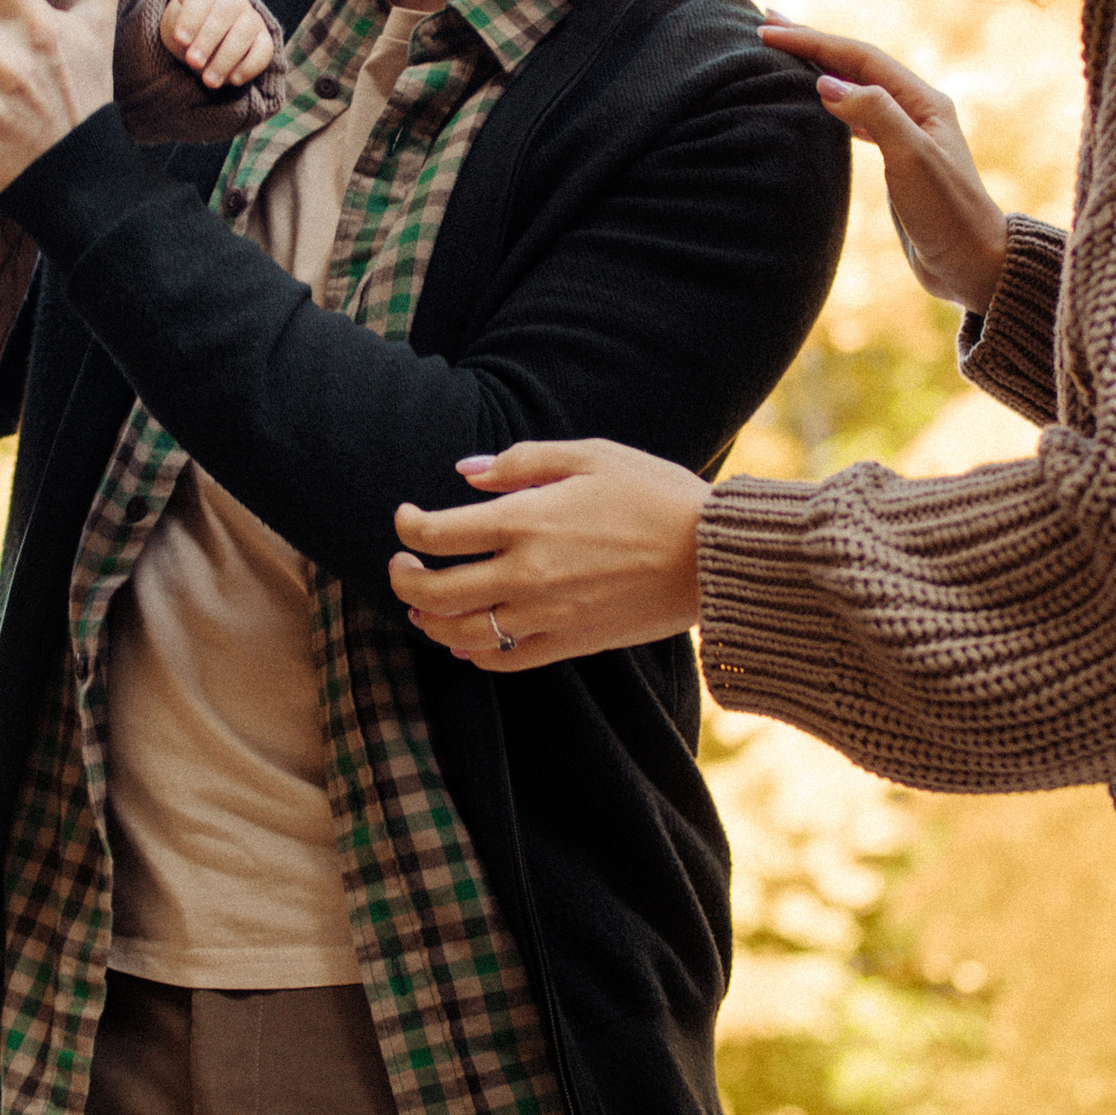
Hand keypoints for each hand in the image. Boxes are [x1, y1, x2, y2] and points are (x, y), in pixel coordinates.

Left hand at [161, 0, 277, 91]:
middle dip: (208, 40)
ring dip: (226, 58)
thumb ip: (179, 31)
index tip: (180, 40)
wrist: (206, 41)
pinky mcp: (264, 39)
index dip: (191, 18)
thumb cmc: (188, 30)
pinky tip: (233, 81)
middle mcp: (234, 0)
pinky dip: (250, 66)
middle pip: (225, 12)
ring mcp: (252, 18)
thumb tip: (187, 45)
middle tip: (193, 62)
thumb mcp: (175, 26)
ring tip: (209, 81)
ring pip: (245, 31)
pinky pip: (264, 50)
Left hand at [389, 438, 708, 670]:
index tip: (406, 519)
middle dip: (405, 578)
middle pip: (436, 590)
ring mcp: (547, 614)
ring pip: (462, 632)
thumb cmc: (656, 493)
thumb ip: (522, 462)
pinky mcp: (571, 643)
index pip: (437, 534)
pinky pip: (507, 658)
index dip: (407, 527)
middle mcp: (527, 573)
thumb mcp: (591, 455)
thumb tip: (465, 472)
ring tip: (423, 607)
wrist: (714, 556)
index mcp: (527, 521)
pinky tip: (468, 642)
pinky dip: (476, 654)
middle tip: (401, 566)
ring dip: (431, 621)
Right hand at [758, 19, 1009, 313]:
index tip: (769, 32)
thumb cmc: (947, 214)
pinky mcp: (899, 159)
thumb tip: (827, 81)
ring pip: (855, 87)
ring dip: (820, 67)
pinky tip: (816, 101)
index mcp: (922, 101)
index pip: (859, 57)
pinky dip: (831, 101)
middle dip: (813, 43)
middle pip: (856, 64)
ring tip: (786, 53)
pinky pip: (857, 116)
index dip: (814, 42)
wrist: (972, 264)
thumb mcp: (912, 160)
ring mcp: (907, 133)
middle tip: (767, 23)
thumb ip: (874, 115)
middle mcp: (915, 109)